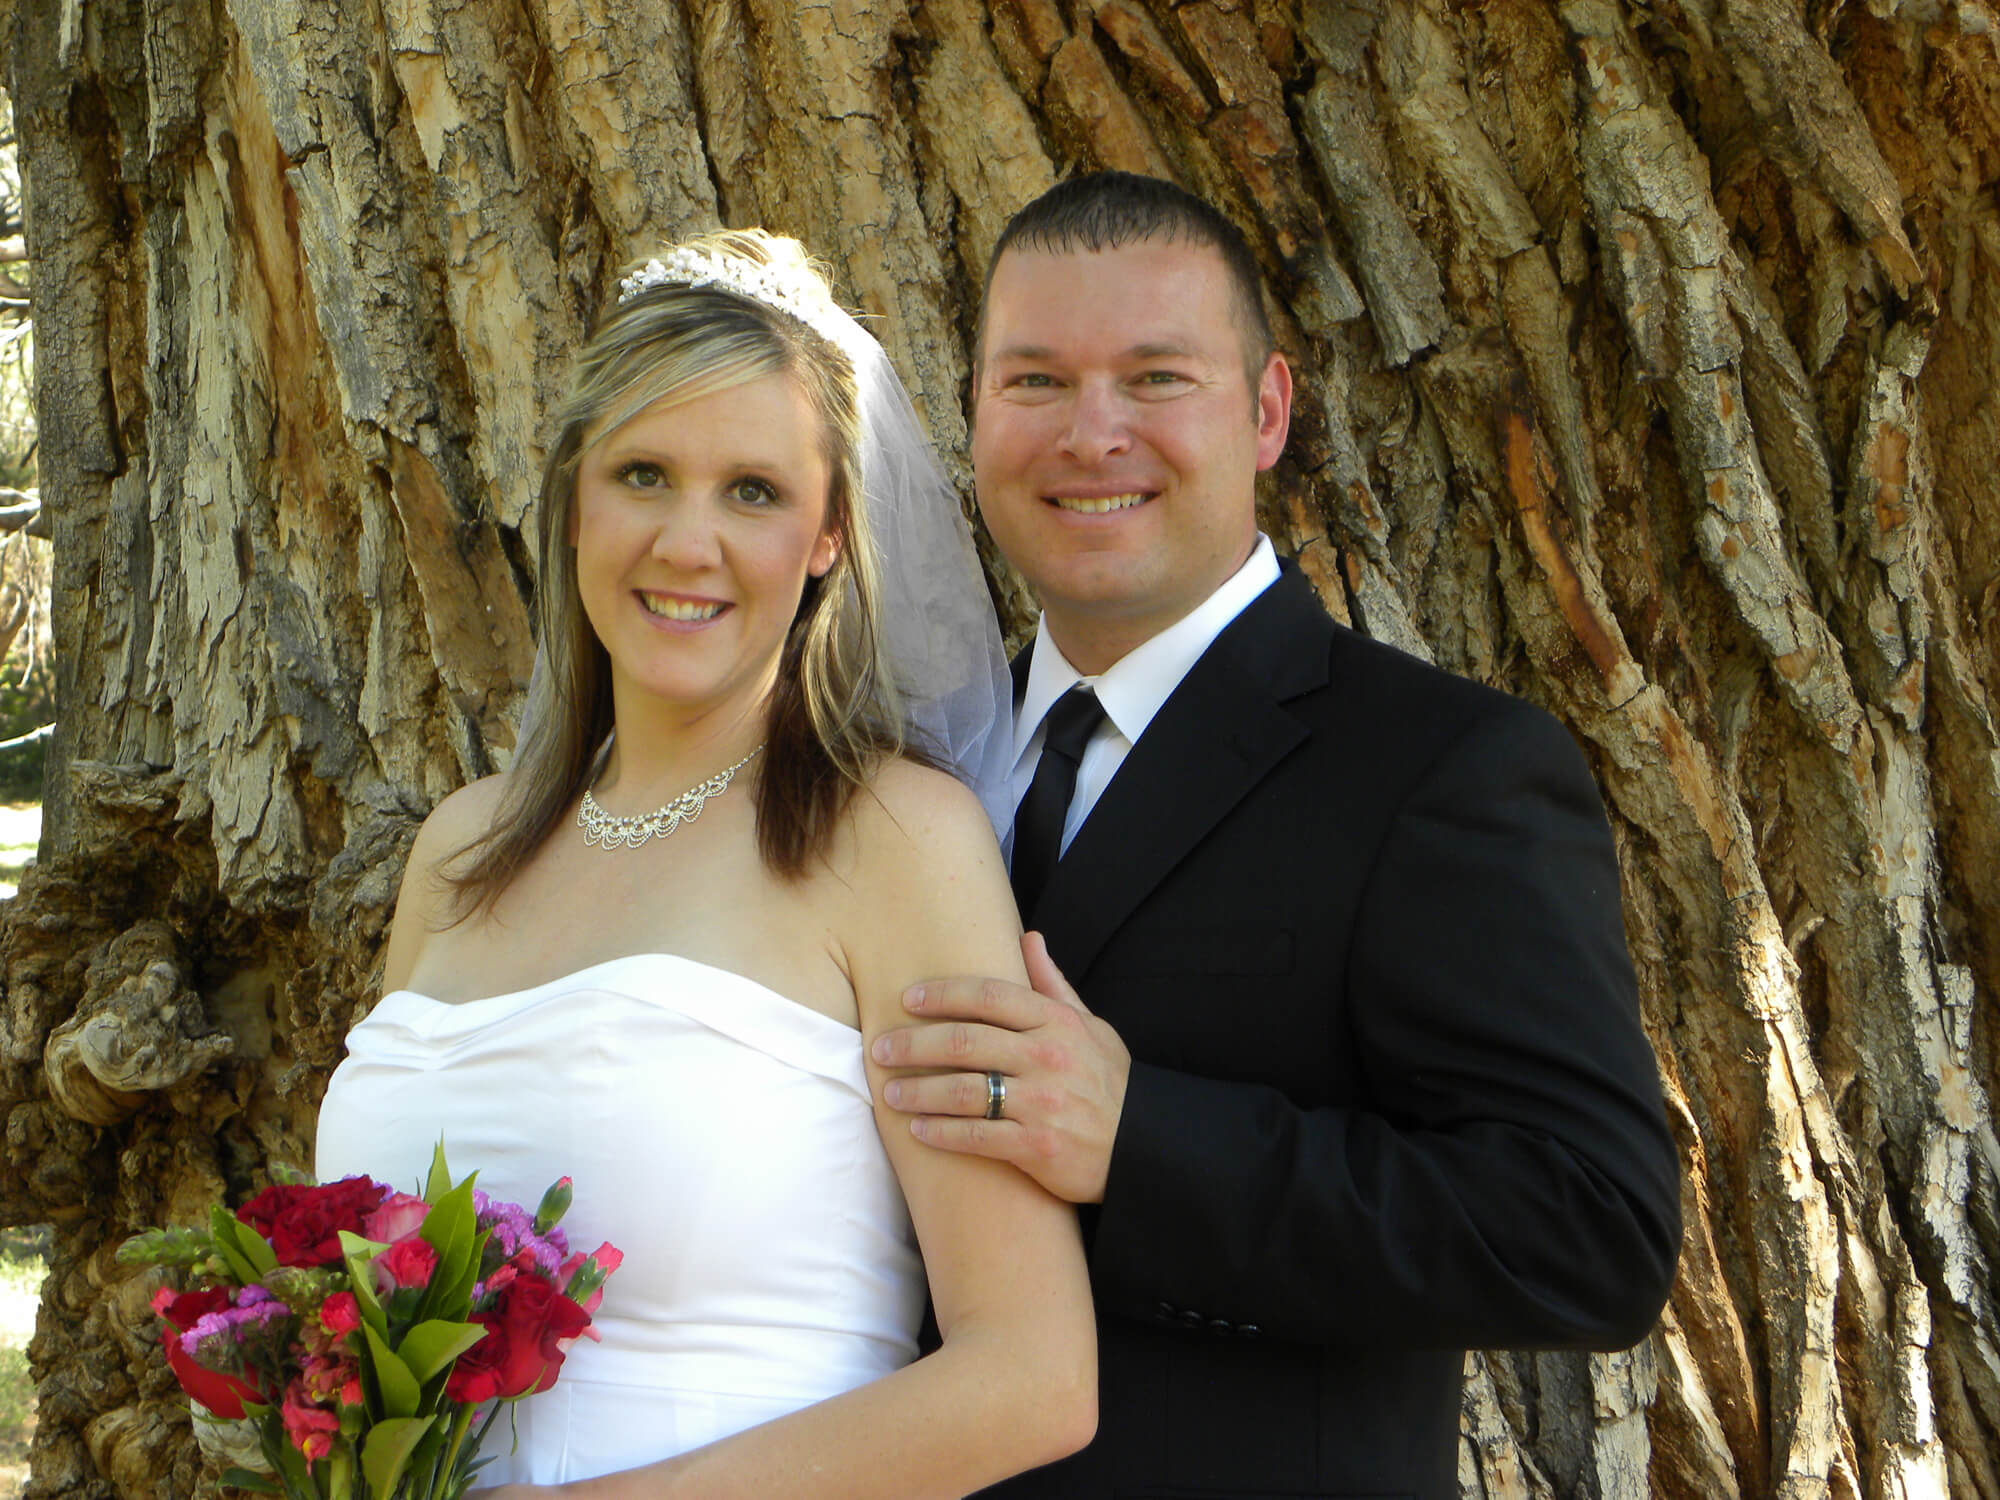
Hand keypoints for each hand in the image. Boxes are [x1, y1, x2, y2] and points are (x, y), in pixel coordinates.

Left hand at [871, 932, 1130, 1203]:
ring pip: (963, 1090)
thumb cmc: (1108, 1083)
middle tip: (881, 1049)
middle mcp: (1047, 1057)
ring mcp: (1042, 1103)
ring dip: (918, 1092)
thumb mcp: (1091, 1027)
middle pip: (965, 1040)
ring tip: (890, 1093)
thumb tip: (1027, 937)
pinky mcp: (1038, 1146)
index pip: (989, 995)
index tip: (908, 998)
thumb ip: (1053, 985)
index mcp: (1057, 1023)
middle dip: (914, 1044)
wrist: (1142, 1148)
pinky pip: (977, 1136)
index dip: (943, 993)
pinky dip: (942, 1133)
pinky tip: (918, 1131)